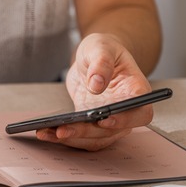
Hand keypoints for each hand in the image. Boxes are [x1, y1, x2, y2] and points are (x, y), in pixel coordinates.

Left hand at [36, 33, 152, 150]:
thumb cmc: (104, 50)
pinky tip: (46, 132)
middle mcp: (126, 110)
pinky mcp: (93, 124)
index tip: (104, 120)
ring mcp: (110, 120)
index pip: (140, 112)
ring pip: (96, 139)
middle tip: (64, 129)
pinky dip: (65, 137)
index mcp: (135, 89)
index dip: (125, 120)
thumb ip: (101, 62)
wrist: (95, 57)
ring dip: (72, 139)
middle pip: (114, 131)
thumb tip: (96, 84)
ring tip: (47, 132)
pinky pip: (82, 137)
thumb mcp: (101, 47)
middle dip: (88, 133)